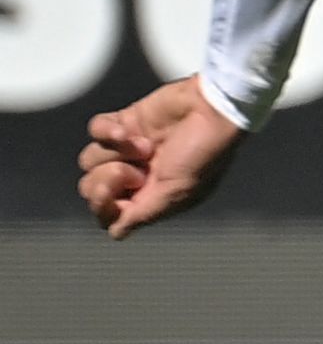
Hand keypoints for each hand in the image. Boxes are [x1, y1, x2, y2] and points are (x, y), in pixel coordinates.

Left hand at [79, 78, 245, 237]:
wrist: (213, 110)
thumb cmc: (203, 154)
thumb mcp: (176, 192)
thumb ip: (142, 214)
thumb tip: (117, 233)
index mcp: (151, 198)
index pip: (108, 213)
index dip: (103, 207)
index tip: (113, 196)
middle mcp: (136, 175)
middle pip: (91, 187)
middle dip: (105, 181)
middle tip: (134, 172)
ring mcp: (127, 149)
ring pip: (89, 160)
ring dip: (115, 154)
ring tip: (145, 147)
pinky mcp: (124, 122)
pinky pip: (95, 130)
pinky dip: (106, 132)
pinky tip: (128, 131)